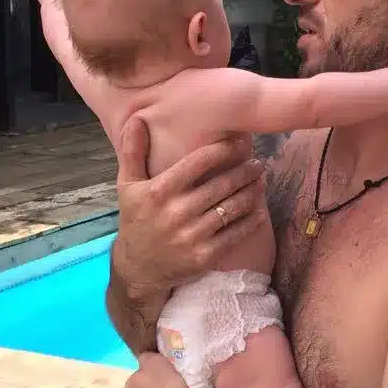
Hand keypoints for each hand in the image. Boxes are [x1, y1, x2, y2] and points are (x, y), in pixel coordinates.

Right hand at [114, 118, 266, 297]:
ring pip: (232, 208)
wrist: (137, 268)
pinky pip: (234, 234)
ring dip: (252, 192)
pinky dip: (251, 221)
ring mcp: (192, 235)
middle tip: (258, 163)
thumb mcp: (126, 185)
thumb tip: (136, 119)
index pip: (199, 162)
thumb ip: (132, 151)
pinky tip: (260, 210)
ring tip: (261, 181)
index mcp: (159, 191)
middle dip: (245, 171)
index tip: (240, 143)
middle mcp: (177, 212)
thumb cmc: (135, 220)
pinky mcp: (204, 255)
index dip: (224, 150)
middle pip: (222, 184)